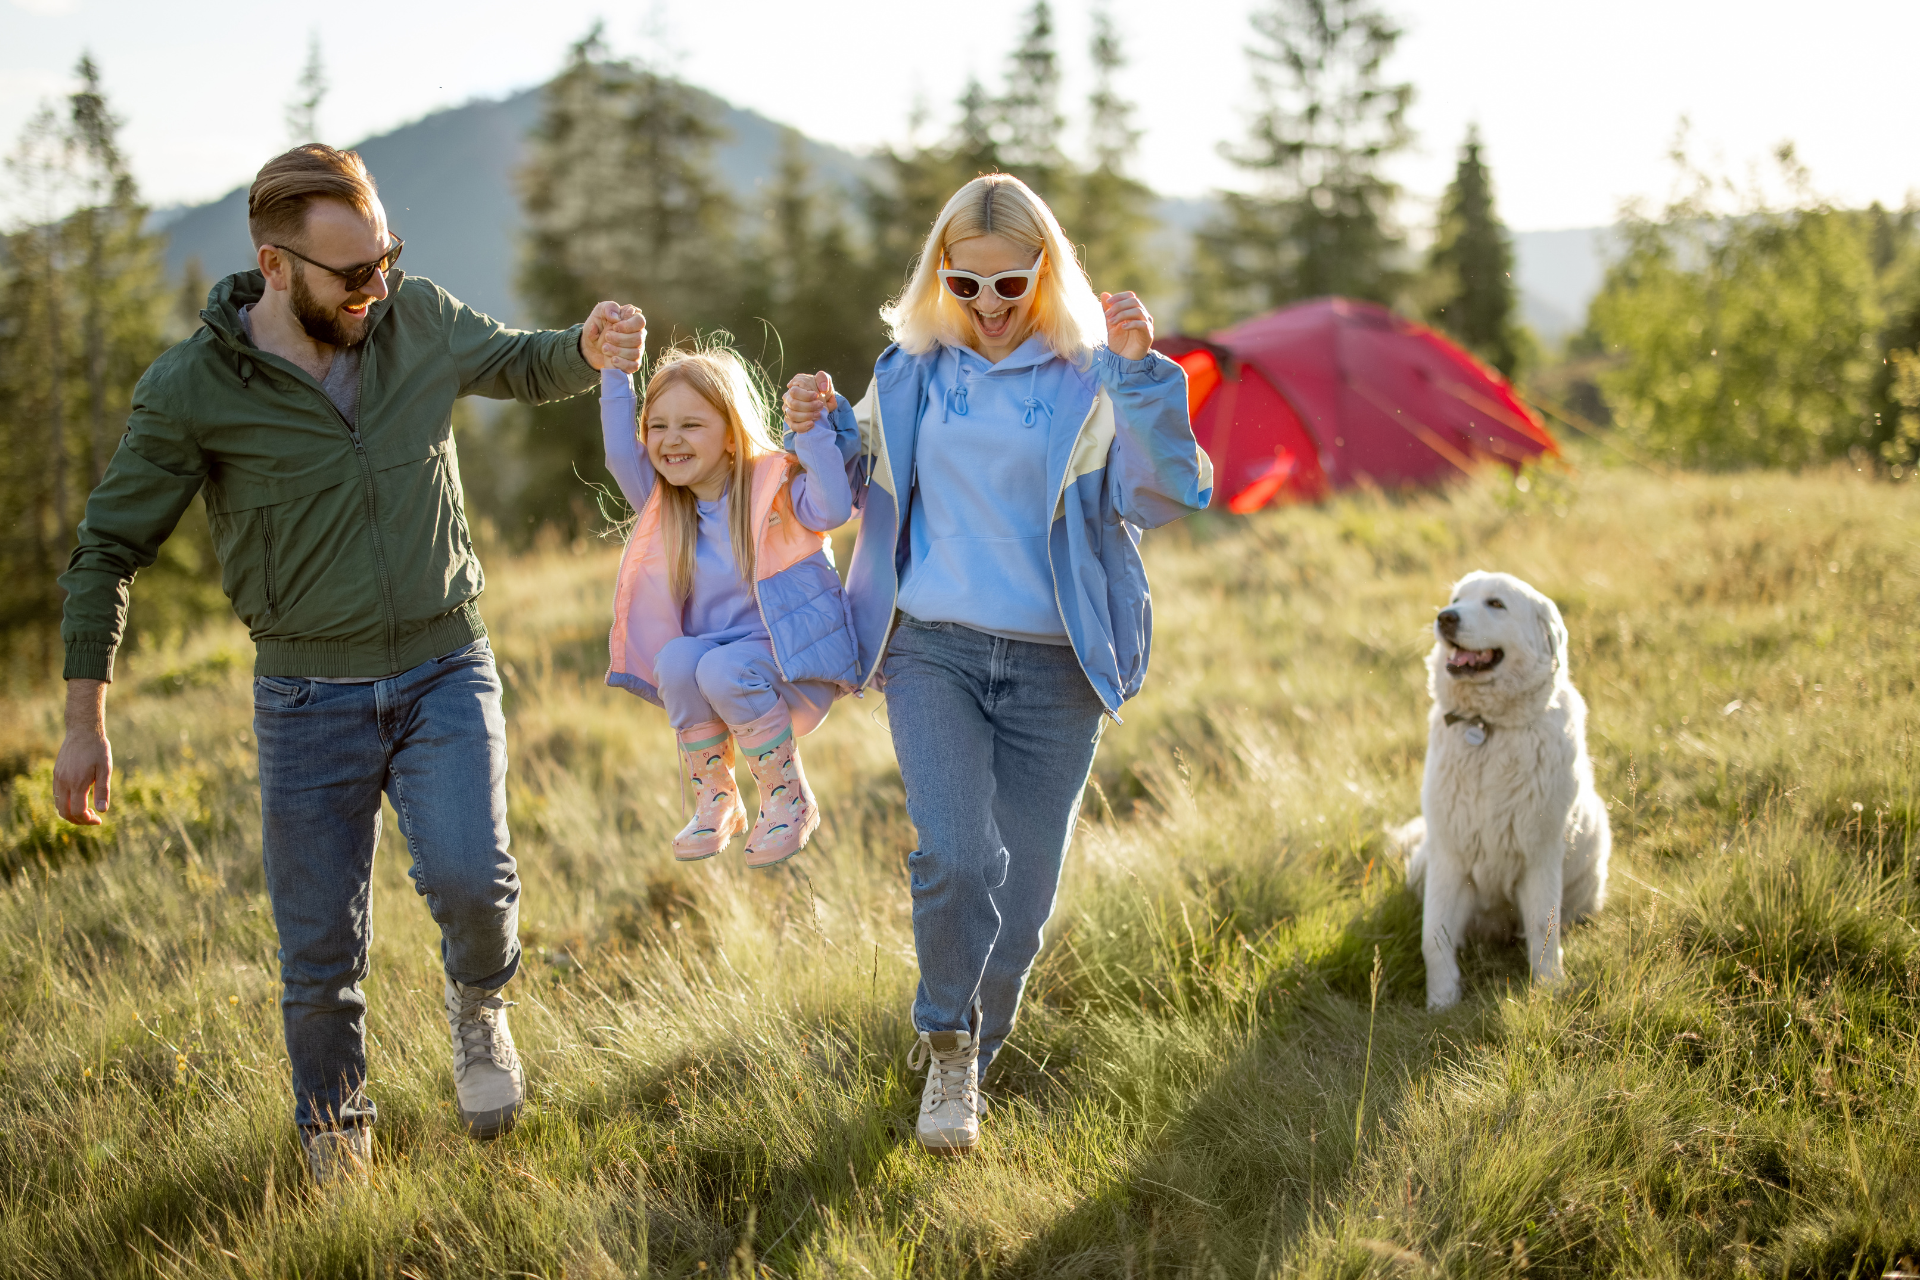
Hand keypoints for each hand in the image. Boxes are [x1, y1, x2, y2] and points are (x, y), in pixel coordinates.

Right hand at [53, 678, 111, 825]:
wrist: (83, 731)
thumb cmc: (98, 749)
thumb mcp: (105, 769)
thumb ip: (103, 790)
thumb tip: (102, 811)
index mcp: (77, 783)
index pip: (77, 812)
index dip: (87, 820)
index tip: (99, 820)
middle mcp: (64, 782)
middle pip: (63, 812)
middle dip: (77, 820)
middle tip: (92, 819)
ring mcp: (58, 778)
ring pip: (58, 805)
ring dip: (70, 812)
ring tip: (86, 810)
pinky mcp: (56, 773)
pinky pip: (57, 795)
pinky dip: (65, 803)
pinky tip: (79, 798)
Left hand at [583, 301, 645, 371]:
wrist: (589, 345)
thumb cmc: (598, 325)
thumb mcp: (599, 312)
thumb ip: (608, 308)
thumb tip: (616, 317)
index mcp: (632, 320)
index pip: (640, 321)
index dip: (629, 325)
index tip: (615, 327)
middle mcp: (638, 335)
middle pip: (638, 338)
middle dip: (621, 339)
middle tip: (607, 337)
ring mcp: (637, 349)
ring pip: (636, 352)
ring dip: (619, 351)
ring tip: (604, 348)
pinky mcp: (633, 362)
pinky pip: (634, 365)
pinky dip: (623, 363)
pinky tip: (612, 360)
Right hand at [783, 371, 834, 432]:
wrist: (822, 400)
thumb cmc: (821, 389)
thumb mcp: (824, 380)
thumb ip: (823, 379)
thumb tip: (822, 389)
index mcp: (794, 386)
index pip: (794, 391)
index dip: (805, 395)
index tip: (816, 396)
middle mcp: (788, 398)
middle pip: (794, 404)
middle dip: (809, 406)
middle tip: (820, 406)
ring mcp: (788, 409)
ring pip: (792, 415)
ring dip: (806, 416)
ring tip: (818, 415)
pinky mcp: (790, 420)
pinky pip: (793, 426)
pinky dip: (802, 426)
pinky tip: (811, 424)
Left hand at [1100, 291, 1153, 360]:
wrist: (1124, 360)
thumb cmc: (1119, 342)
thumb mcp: (1111, 324)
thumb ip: (1108, 310)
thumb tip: (1104, 294)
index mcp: (1135, 311)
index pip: (1130, 296)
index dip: (1119, 297)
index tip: (1108, 303)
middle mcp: (1143, 315)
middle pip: (1134, 301)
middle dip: (1119, 306)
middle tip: (1108, 315)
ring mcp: (1147, 325)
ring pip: (1138, 311)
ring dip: (1122, 314)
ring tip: (1112, 322)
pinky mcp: (1148, 335)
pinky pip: (1142, 325)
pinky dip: (1131, 324)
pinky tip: (1122, 328)